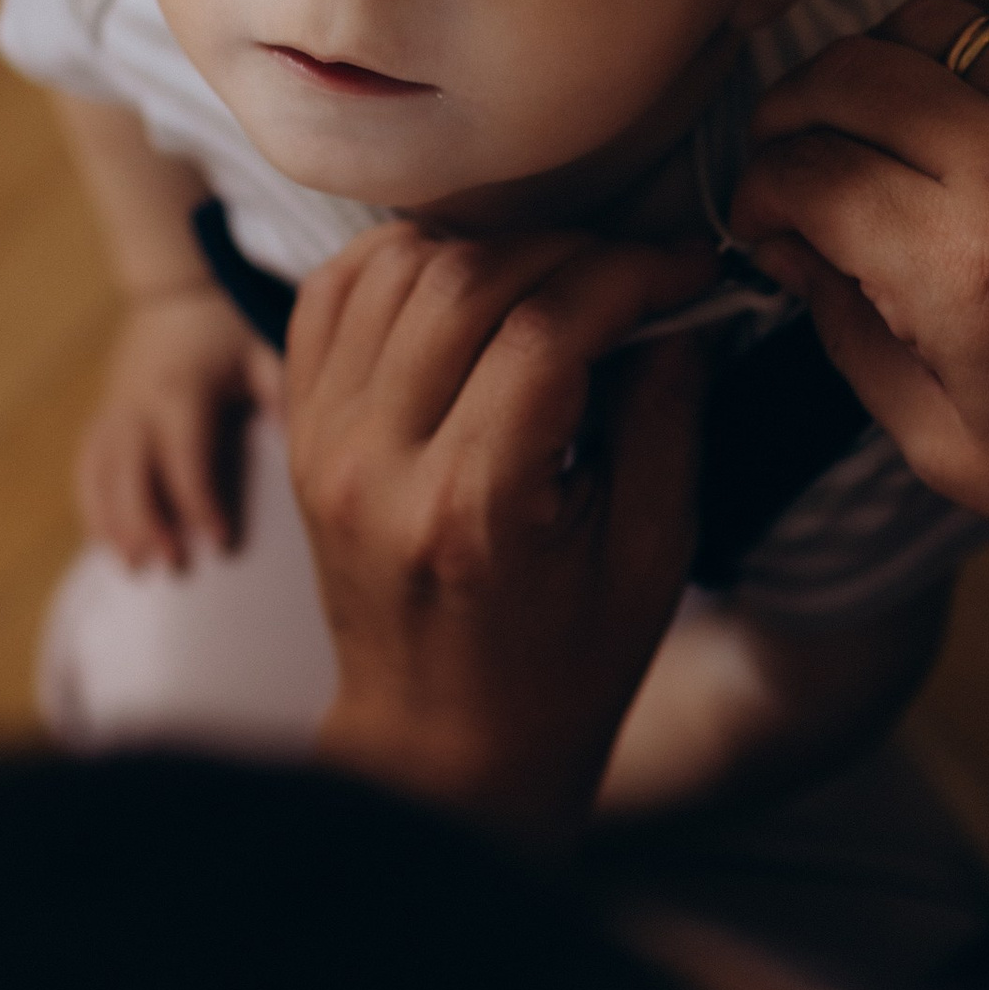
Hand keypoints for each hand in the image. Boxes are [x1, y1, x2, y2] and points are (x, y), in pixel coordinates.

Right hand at [75, 287, 279, 572]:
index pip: (186, 457)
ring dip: (115, 523)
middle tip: (172, 565)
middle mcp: (138, 405)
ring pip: (103, 475)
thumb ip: (279, 395)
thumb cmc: (228, 331)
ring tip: (136, 568)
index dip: (200, 502)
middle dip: (148, 522)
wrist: (174, 294)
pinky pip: (87, 467)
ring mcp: (114, 413)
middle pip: (132, 473)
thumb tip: (303, 445)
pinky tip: (105, 544)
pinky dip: (93, 506)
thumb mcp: (260, 352)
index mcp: (180, 392)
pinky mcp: (103, 419)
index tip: (221, 541)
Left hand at [284, 223, 714, 842]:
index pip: (545, 328)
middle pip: (466, 279)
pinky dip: (404, 262)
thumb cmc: (563, 666)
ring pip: (394, 267)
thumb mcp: (651, 553)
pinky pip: (337, 294)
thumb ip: (666, 413)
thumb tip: (678, 297)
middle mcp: (376, 465)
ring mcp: (322, 443)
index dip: (629, 274)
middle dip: (569, 251)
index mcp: (469, 508)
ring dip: (489, 247)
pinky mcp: (302, 431)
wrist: (443, 741)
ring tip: (556, 281)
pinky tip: (469, 284)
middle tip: (632, 274)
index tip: (686, 268)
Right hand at [736, 0, 988, 612]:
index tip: (760, 225)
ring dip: (874, 63)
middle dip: (791, 115)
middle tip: (789, 162)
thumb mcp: (943, 444)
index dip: (756, 195)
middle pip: (851, 75)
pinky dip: (976, 6)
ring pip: (932, 18)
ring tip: (871, 123)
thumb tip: (788, 240)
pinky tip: (956, 64)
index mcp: (964, 271)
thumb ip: (845, 329)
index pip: (808, 173)